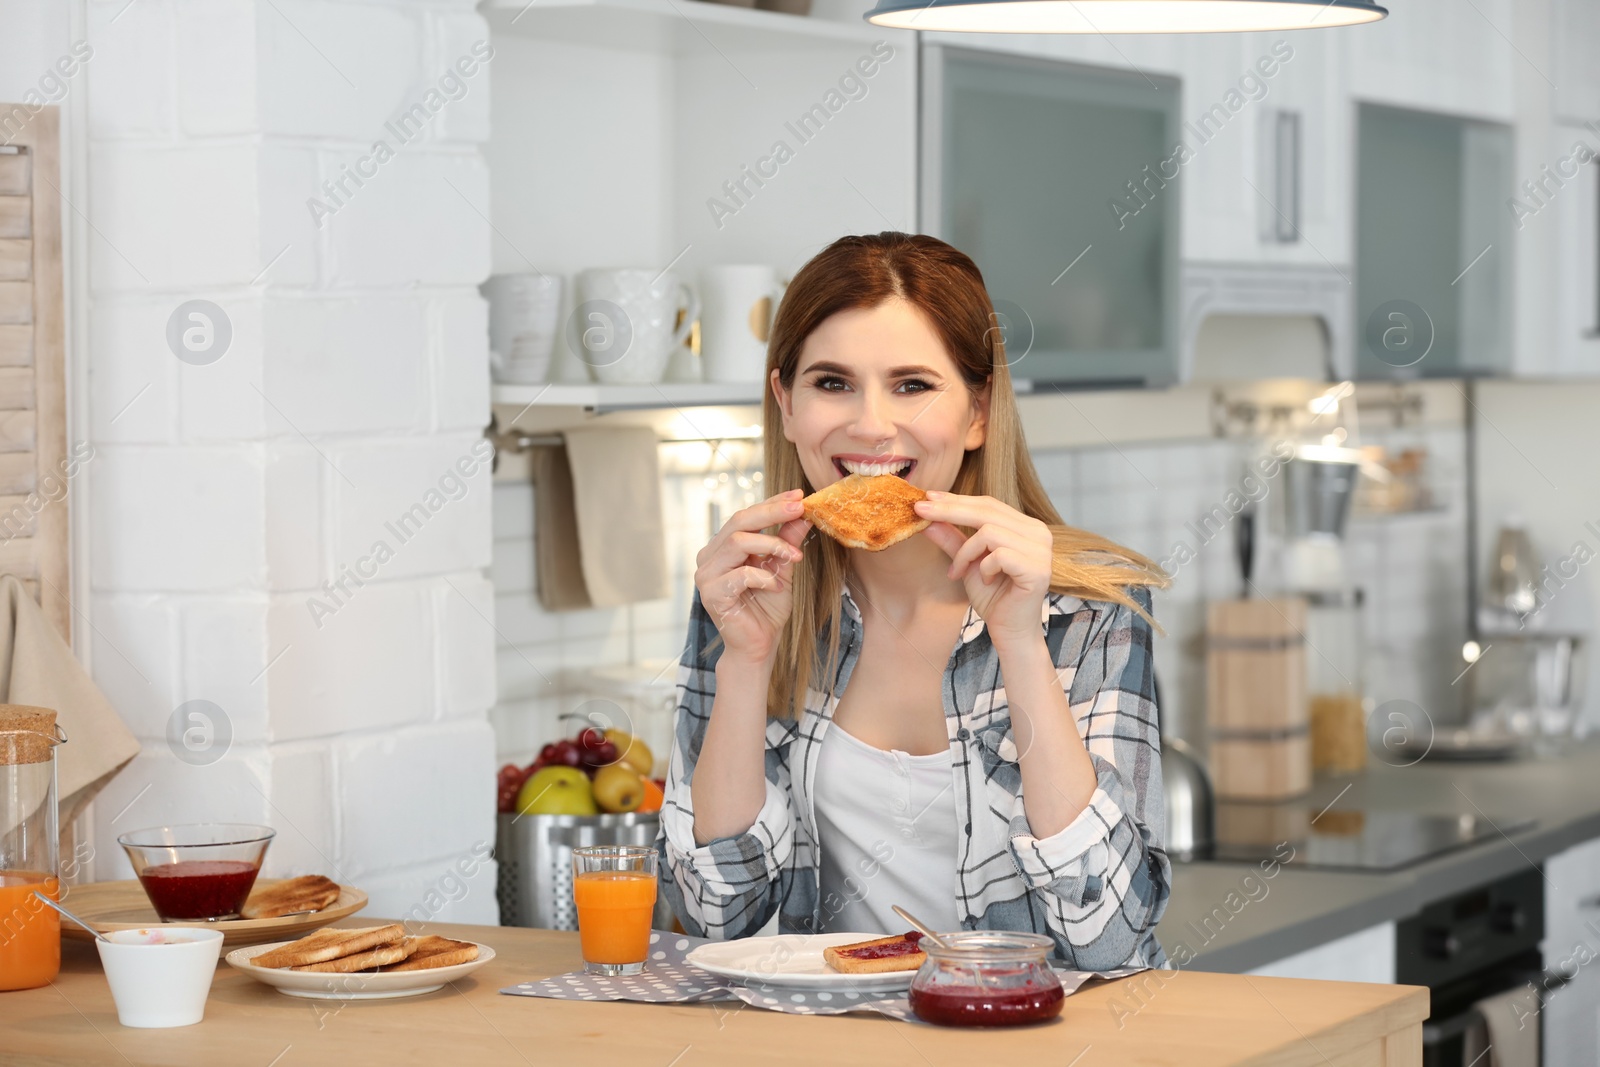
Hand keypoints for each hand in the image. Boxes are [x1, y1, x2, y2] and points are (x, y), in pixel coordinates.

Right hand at [693, 488, 811, 663]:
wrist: (758, 646)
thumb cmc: (767, 609)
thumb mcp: (782, 569)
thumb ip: (787, 542)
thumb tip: (802, 515)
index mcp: (723, 547)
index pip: (745, 516)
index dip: (771, 503)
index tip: (798, 496)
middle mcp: (710, 557)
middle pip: (738, 522)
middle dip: (771, 512)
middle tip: (799, 508)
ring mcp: (706, 575)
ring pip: (737, 542)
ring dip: (771, 545)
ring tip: (794, 557)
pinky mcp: (710, 594)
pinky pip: (739, 574)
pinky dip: (763, 577)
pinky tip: (776, 587)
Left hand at [913, 492, 1052, 645]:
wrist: (1010, 632)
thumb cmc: (993, 597)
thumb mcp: (966, 562)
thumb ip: (952, 538)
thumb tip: (926, 515)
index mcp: (1026, 526)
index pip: (988, 504)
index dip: (957, 499)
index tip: (927, 497)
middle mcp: (1039, 533)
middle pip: (987, 510)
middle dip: (949, 510)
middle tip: (920, 511)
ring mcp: (1041, 550)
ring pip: (989, 532)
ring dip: (965, 553)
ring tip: (959, 572)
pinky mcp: (1037, 569)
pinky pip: (998, 555)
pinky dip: (983, 568)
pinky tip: (986, 582)